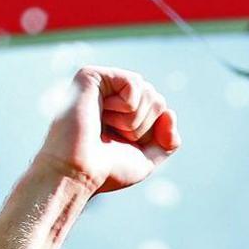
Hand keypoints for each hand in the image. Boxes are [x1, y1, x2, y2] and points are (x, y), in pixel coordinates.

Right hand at [36, 68, 177, 194]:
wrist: (78, 172)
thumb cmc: (106, 169)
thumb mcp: (147, 158)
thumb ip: (167, 140)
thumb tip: (170, 112)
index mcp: (122, 111)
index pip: (160, 111)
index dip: (153, 133)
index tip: (125, 144)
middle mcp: (112, 95)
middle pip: (157, 99)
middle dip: (145, 126)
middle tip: (116, 136)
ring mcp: (101, 84)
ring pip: (149, 91)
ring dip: (135, 120)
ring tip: (107, 126)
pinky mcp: (91, 75)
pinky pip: (133, 82)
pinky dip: (128, 106)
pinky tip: (104, 114)